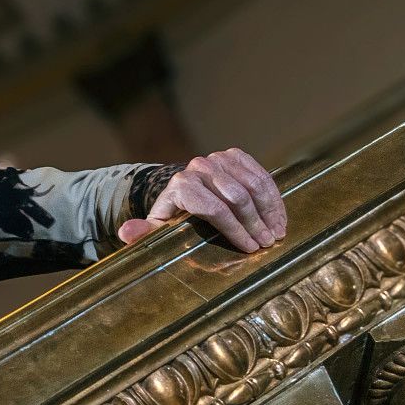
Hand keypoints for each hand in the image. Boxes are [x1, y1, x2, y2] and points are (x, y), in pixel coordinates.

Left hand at [118, 149, 286, 252]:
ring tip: (276, 233)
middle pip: (237, 197)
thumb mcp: (158, 227)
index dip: (235, 230)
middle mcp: (199, 167)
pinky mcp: (235, 155)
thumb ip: (144, 232)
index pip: (215, 209)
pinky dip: (273, 197)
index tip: (250, 249)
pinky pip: (261, 174)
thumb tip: (125, 233)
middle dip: (255, 224)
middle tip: (267, 244)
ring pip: (252, 185)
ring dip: (269, 211)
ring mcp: (218, 158)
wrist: (184, 190)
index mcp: (181, 185)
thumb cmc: (174, 216)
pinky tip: (278, 217)